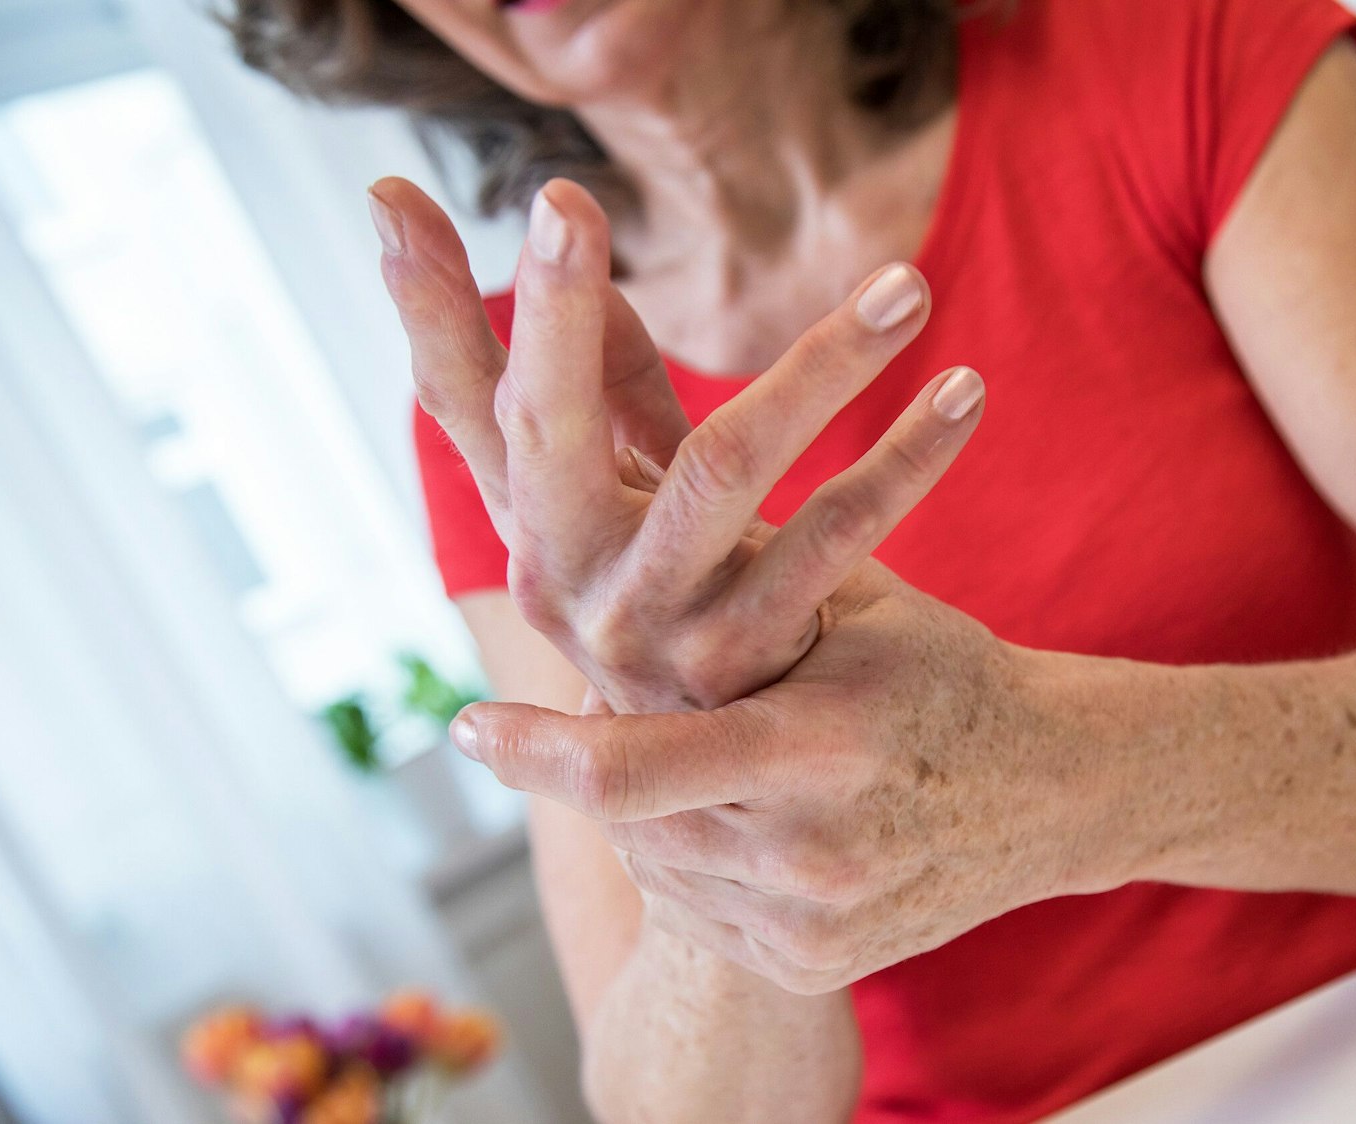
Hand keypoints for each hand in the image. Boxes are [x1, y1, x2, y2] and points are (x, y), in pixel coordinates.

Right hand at [369, 176, 985, 712]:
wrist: (717, 809)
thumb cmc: (670, 610)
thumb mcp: (625, 503)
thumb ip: (599, 378)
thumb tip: (569, 242)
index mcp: (536, 528)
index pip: (462, 398)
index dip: (426, 305)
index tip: (387, 195)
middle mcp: (571, 581)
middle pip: (548, 429)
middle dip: (545, 315)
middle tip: (558, 205)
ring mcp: (657, 632)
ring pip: (720, 467)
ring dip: (818, 364)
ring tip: (906, 285)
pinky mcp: (755, 668)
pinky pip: (832, 541)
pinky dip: (905, 460)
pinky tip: (968, 395)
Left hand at [451, 568, 1124, 995]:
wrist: (1055, 789)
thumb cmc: (944, 671)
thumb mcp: (855, 602)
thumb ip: (736, 566)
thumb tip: (614, 469)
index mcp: (816, 744)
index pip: (629, 767)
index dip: (535, 753)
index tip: (467, 727)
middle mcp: (808, 849)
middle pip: (632, 818)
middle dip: (594, 765)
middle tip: (573, 728)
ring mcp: (811, 922)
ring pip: (658, 864)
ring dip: (646, 810)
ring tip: (690, 756)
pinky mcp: (813, 964)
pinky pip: (703, 913)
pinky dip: (693, 860)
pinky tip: (734, 816)